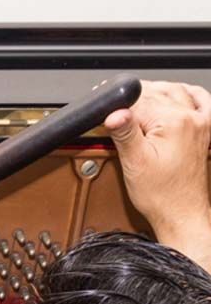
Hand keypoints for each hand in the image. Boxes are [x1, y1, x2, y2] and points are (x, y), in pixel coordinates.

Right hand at [105, 80, 210, 267]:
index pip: (138, 101)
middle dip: (133, 97)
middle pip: (156, 94)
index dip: (116, 102)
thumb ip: (124, 133)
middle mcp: (190, 117)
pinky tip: (175, 95)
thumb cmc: (160, 195)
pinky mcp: (203, 130)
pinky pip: (199, 100)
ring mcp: (200, 122)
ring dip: (155, 91)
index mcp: (173, 122)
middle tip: (114, 105)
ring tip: (136, 100)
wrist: (181, 213)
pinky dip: (185, 93)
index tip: (102, 101)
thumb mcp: (134, 163)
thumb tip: (114, 111)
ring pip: (175, 92)